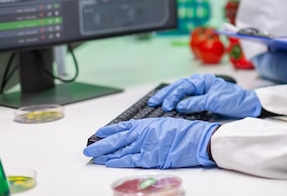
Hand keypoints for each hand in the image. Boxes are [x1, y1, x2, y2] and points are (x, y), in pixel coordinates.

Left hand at [83, 118, 218, 167]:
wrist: (197, 139)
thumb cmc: (185, 132)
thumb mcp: (165, 124)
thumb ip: (150, 130)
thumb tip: (139, 135)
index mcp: (148, 124)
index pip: (123, 127)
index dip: (110, 130)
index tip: (100, 133)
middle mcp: (144, 134)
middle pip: (117, 139)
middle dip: (102, 143)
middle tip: (89, 147)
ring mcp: (145, 146)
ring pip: (120, 150)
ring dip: (106, 153)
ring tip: (94, 155)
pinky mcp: (150, 158)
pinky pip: (130, 160)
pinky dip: (118, 161)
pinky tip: (109, 162)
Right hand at [148, 73, 260, 117]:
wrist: (248, 106)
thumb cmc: (235, 100)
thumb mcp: (215, 101)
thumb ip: (197, 102)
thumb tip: (180, 105)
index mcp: (203, 80)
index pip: (183, 86)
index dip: (173, 96)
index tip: (167, 105)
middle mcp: (200, 83)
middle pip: (178, 87)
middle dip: (165, 94)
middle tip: (153, 102)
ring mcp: (200, 91)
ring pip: (180, 92)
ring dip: (169, 97)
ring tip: (156, 103)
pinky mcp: (202, 99)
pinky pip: (186, 99)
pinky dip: (177, 102)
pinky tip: (169, 106)